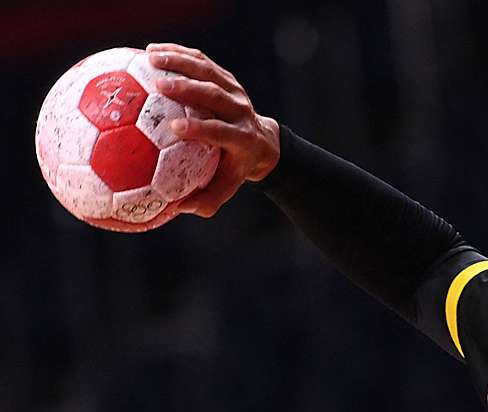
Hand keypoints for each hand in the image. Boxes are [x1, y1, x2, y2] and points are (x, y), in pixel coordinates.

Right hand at [145, 43, 280, 217]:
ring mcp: (235, 91)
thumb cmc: (235, 168)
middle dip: (188, 89)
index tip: (175, 129)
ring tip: (150, 57)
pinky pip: (202, 61)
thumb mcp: (226, 186)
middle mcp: (240, 111)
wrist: (261, 142)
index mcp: (242, 138)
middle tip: (159, 86)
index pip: (222, 131)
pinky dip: (179, 53)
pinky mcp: (226, 78)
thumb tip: (179, 209)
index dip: (201, 129)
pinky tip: (151, 50)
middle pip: (215, 95)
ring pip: (208, 71)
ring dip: (180, 62)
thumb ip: (207, 200)